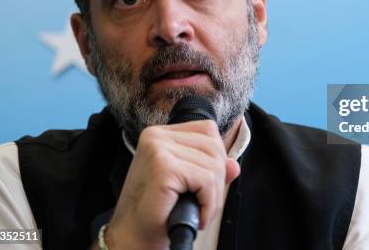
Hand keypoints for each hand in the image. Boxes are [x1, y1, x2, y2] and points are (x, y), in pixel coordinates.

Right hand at [102, 120, 240, 249]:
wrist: (134, 237)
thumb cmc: (158, 211)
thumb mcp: (188, 183)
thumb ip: (211, 169)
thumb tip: (234, 165)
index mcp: (160, 134)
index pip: (208, 130)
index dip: (216, 158)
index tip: (205, 183)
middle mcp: (156, 136)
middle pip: (214, 147)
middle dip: (217, 180)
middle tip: (203, 203)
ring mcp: (158, 149)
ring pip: (213, 165)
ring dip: (213, 196)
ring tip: (198, 211)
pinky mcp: (163, 167)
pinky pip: (206, 180)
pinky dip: (209, 204)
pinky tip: (197, 216)